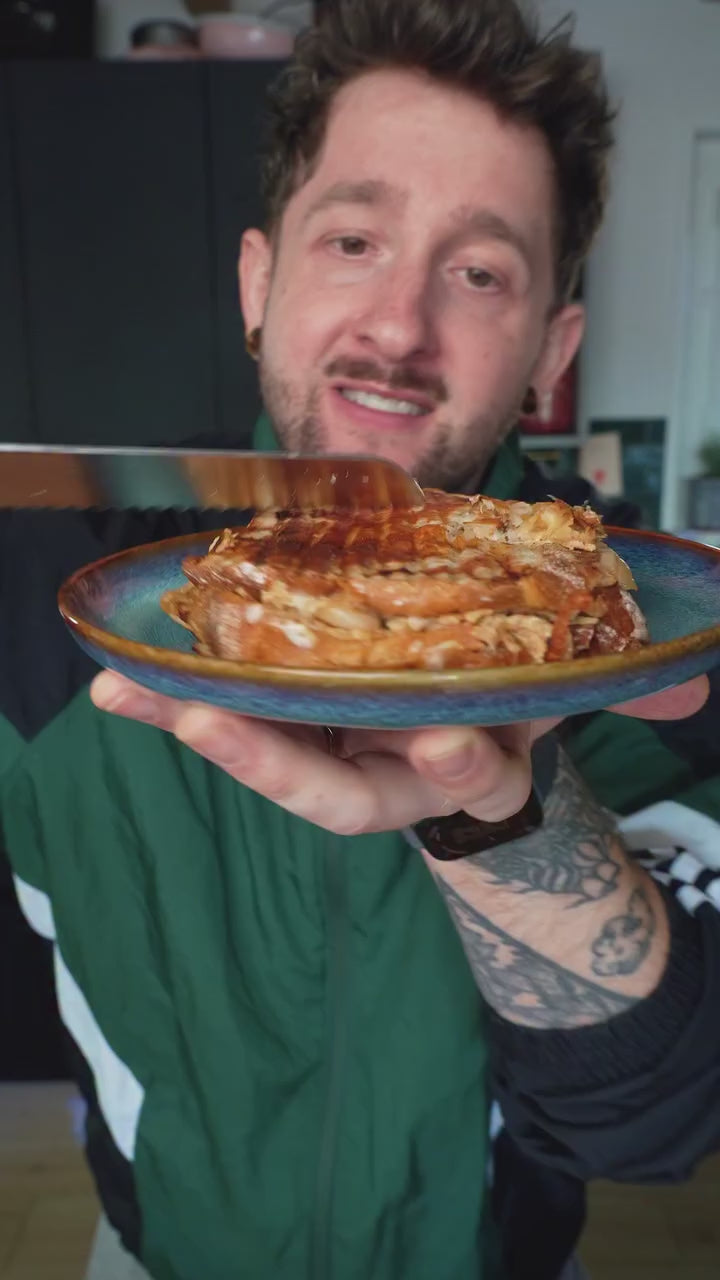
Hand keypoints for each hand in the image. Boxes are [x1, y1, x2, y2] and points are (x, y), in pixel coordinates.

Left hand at [90, 673, 708, 835]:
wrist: (451, 726)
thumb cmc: (500, 705)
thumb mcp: (555, 699)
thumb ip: (618, 694)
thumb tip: (697, 687)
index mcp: (458, 765)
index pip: (460, 779)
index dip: (457, 764)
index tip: (449, 739)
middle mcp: (383, 768)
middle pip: (324, 783)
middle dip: (267, 758)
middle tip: (206, 721)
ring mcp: (329, 749)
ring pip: (257, 749)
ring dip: (187, 721)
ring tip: (123, 690)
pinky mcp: (287, 721)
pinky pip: (226, 712)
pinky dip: (174, 696)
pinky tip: (121, 675)